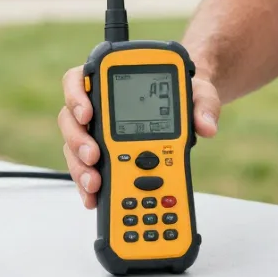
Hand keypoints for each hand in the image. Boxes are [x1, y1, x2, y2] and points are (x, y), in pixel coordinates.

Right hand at [58, 65, 220, 207]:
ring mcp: (96, 132)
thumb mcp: (200, 92)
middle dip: (78, 141)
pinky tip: (95, 197)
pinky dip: (88, 185)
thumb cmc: (185, 94)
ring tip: (94, 184)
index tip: (87, 115)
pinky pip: (86, 169)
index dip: (75, 96)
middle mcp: (97, 106)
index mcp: (112, 82)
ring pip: (73, 148)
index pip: (78, 79)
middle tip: (93, 156)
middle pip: (70, 119)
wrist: (189, 109)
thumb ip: (204, 104)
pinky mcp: (101, 156)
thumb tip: (207, 126)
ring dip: (80, 167)